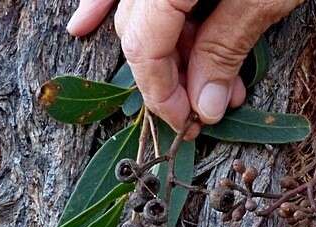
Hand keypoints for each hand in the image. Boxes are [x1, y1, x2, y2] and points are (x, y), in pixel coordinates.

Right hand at [67, 0, 300, 135]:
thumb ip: (227, 47)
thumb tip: (204, 105)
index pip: (144, 44)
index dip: (161, 92)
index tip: (185, 125)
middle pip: (138, 27)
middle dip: (170, 75)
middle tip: (206, 107)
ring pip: (140, 6)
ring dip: (169, 47)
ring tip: (213, 79)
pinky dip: (117, 2)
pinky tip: (88, 19)